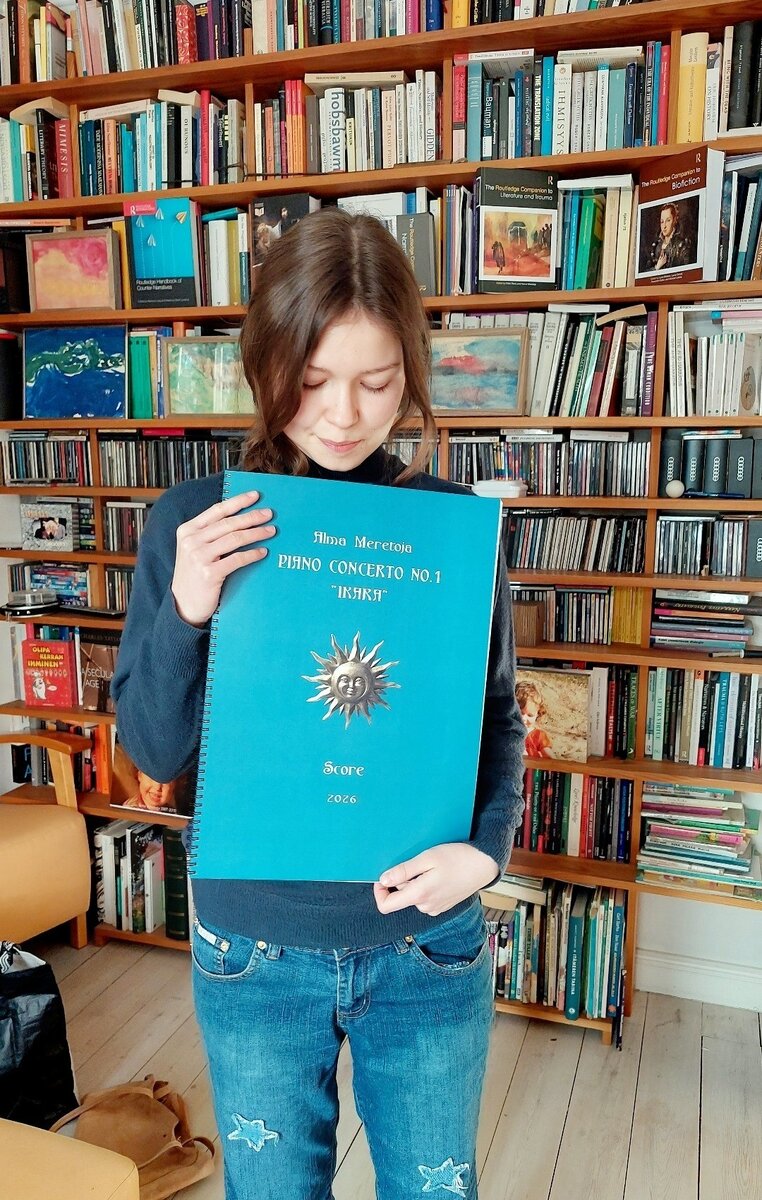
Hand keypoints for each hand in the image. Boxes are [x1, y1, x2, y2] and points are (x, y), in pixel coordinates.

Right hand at [171, 490, 275, 626]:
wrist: (183, 605)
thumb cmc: (193, 575)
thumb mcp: (194, 549)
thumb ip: (209, 534)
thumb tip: (239, 518)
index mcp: (187, 530)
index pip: (217, 510)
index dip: (237, 501)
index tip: (255, 495)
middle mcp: (191, 541)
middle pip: (229, 523)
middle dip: (251, 516)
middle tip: (269, 514)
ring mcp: (199, 557)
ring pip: (235, 539)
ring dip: (256, 533)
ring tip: (271, 531)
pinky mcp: (209, 573)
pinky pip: (237, 559)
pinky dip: (252, 554)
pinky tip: (263, 552)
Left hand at [373, 843, 498, 916]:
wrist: (484, 865)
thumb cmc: (457, 858)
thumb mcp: (427, 858)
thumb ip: (403, 871)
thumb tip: (383, 880)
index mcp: (419, 895)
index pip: (386, 905)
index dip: (379, 891)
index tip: (384, 875)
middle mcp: (426, 906)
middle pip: (401, 897)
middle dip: (402, 880)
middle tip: (417, 863)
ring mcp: (435, 908)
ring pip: (413, 896)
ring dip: (415, 882)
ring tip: (431, 867)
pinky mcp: (442, 906)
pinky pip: (424, 897)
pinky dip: (425, 886)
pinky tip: (438, 874)